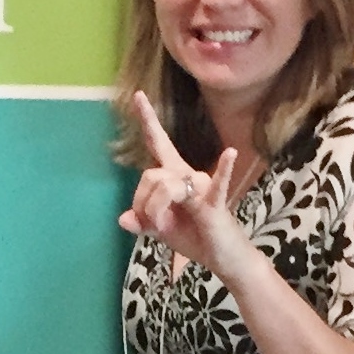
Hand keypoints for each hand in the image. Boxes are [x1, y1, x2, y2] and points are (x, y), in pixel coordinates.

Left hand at [117, 93, 248, 274]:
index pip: (158, 144)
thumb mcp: (161, 230)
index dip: (149, 121)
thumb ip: (142, 222)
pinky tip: (230, 153)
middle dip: (142, 204)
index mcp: (174, 177)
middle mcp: (188, 175)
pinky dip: (223, 169)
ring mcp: (202, 186)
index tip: (138, 96)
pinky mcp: (215, 202)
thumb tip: (123, 220)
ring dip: (155, 212)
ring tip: (163, 229)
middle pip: (150, 175)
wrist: (222, 258)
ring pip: (164, 187)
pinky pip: (216, 183)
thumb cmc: (195, 237)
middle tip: (151, 226)